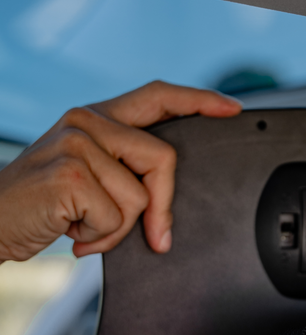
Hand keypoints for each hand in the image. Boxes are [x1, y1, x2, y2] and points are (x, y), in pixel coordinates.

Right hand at [0, 81, 240, 261]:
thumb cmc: (45, 205)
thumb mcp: (91, 181)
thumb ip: (128, 177)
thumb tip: (165, 212)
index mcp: (98, 118)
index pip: (158, 97)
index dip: (199, 101)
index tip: (231, 109)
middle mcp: (87, 121)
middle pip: (164, 159)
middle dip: (162, 207)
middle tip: (152, 236)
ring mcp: (76, 142)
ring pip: (141, 196)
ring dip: (118, 229)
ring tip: (84, 226)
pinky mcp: (70, 173)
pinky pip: (118, 216)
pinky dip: (100, 238)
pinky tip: (72, 230)